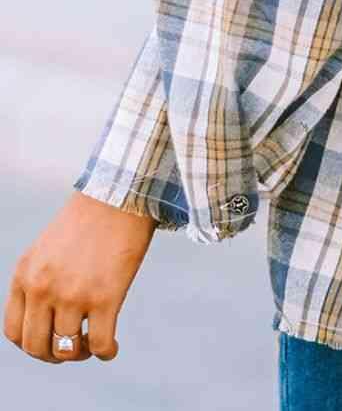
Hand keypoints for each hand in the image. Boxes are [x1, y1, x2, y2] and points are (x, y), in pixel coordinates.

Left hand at [4, 191, 156, 363]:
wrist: (119, 194)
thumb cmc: (88, 219)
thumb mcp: (46, 248)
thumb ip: (38, 280)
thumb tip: (46, 321)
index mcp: (25, 274)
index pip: (14, 332)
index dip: (31, 344)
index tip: (49, 341)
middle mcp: (43, 288)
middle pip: (36, 347)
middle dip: (53, 355)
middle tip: (72, 348)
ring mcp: (73, 295)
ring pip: (66, 351)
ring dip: (80, 354)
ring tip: (92, 344)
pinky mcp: (105, 298)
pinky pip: (100, 344)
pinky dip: (106, 352)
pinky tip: (112, 347)